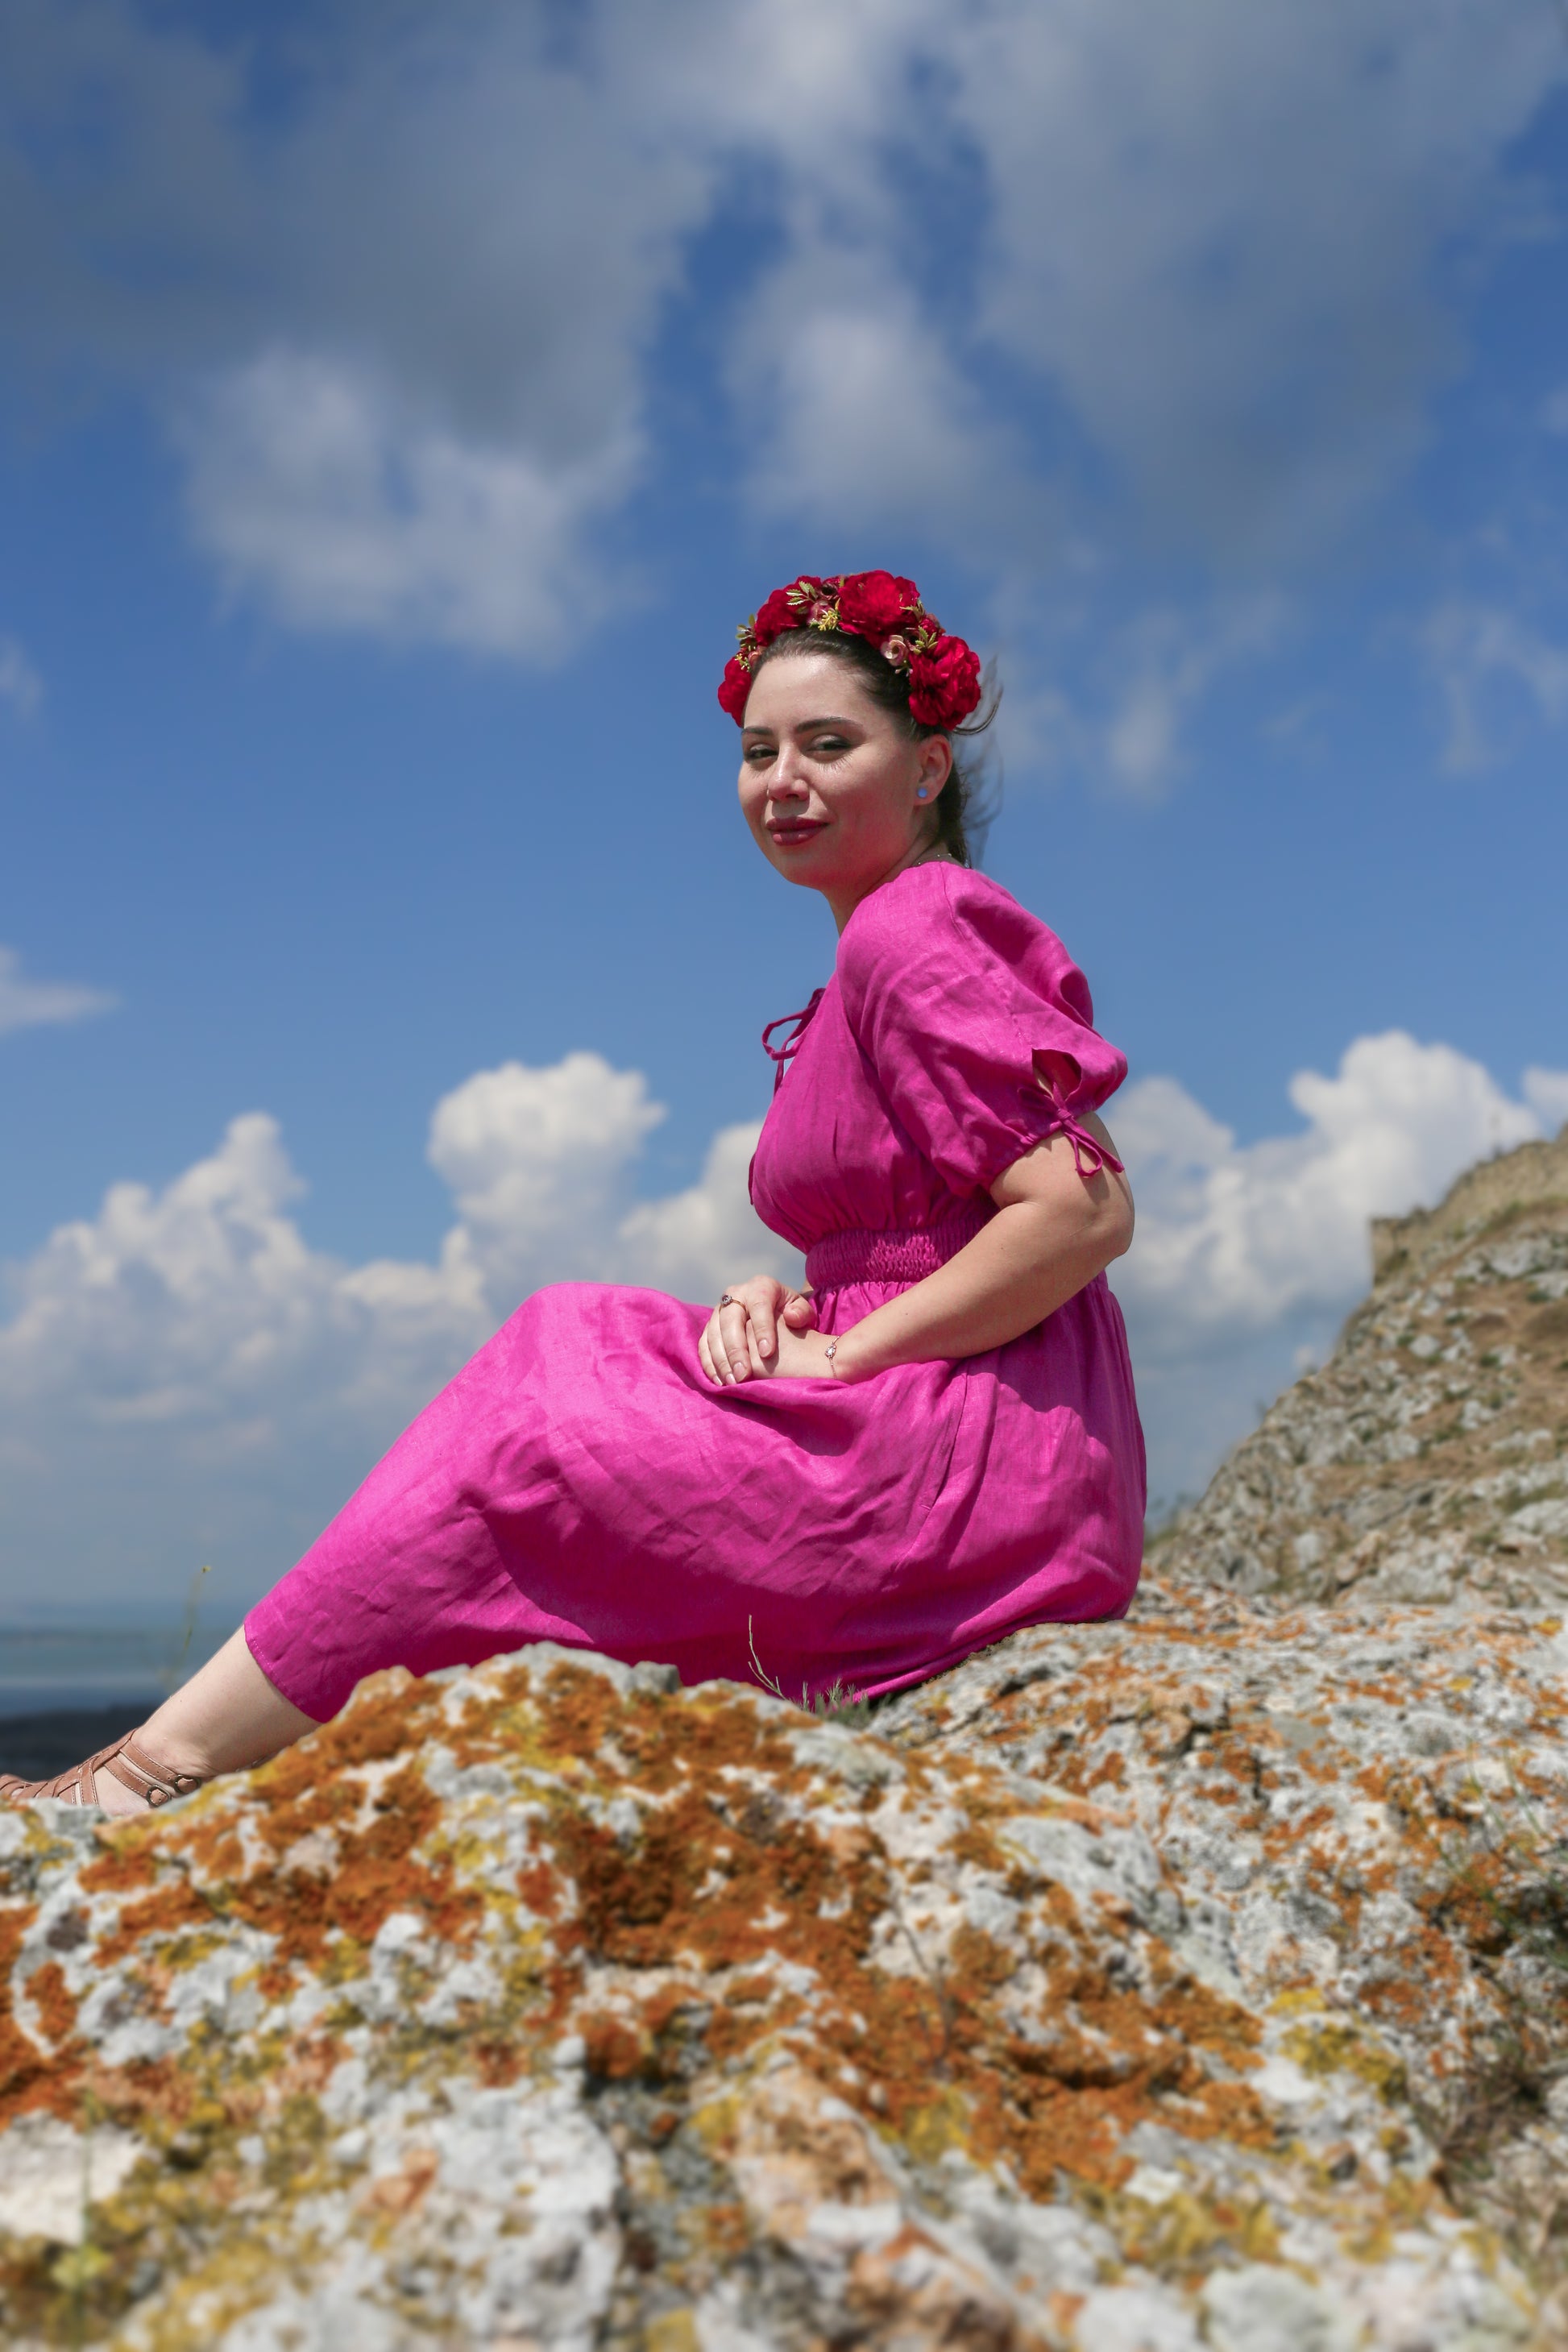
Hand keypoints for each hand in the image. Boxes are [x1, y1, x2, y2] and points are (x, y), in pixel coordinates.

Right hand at [699, 1276, 818, 1385]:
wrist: (773, 1313)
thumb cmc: (791, 1314)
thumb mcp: (802, 1310)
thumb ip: (802, 1313)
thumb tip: (791, 1317)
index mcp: (761, 1287)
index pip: (759, 1306)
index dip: (762, 1330)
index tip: (767, 1354)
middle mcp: (736, 1294)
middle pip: (731, 1320)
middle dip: (736, 1349)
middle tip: (743, 1375)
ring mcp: (720, 1309)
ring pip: (713, 1333)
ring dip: (720, 1359)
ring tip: (732, 1382)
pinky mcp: (710, 1326)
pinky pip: (703, 1344)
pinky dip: (709, 1363)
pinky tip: (718, 1381)